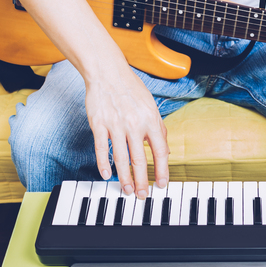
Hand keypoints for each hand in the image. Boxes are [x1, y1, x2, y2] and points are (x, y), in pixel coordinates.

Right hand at [85, 67, 169, 199]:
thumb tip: (166, 152)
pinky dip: (103, 164)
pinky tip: (106, 176)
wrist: (107, 71)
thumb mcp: (152, 107)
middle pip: (139, 160)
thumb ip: (159, 130)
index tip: (162, 184)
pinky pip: (101, 148)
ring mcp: (115, 125)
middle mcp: (134, 124)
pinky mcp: (98, 124)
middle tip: (142, 195)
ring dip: (124, 178)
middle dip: (142, 181)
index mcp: (151, 121)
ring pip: (120, 158)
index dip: (162, 170)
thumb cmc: (132, 90)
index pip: (160, 152)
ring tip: (126, 190)